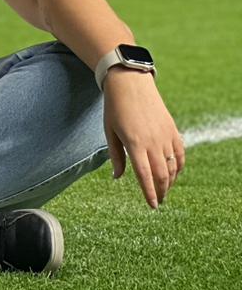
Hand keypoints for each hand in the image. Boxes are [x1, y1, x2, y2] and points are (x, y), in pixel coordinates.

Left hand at [102, 69, 184, 208]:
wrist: (130, 83)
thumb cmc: (115, 108)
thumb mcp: (109, 132)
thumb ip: (116, 156)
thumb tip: (117, 177)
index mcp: (135, 144)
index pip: (145, 176)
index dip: (149, 193)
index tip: (152, 206)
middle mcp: (153, 142)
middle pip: (162, 175)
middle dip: (161, 192)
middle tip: (158, 202)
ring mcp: (165, 136)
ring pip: (173, 167)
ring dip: (170, 182)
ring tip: (164, 190)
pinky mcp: (173, 130)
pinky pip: (180, 154)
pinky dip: (179, 167)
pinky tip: (174, 174)